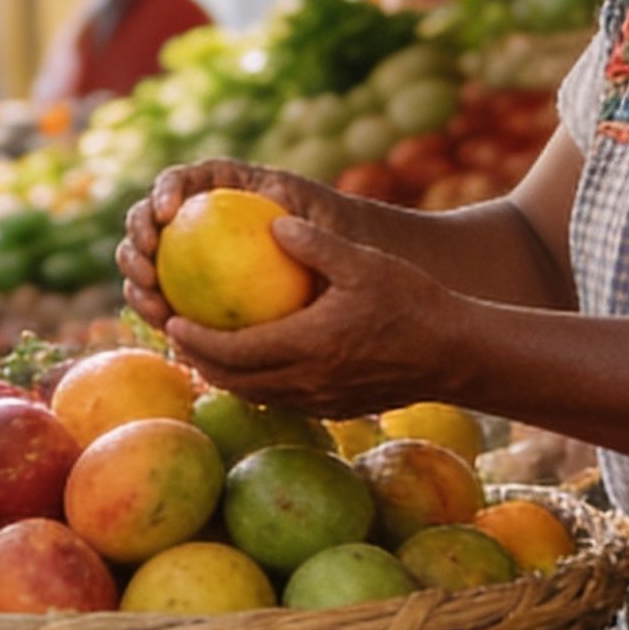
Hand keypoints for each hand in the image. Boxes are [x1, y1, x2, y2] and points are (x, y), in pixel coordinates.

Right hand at [115, 160, 351, 329]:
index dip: (165, 190)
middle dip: (137, 235)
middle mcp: (195, 216)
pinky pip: (163, 297)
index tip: (168, 213)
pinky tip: (167, 330)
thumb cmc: (330, 237)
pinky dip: (157, 310)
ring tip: (152, 301)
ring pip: (145, 259)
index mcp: (220, 186)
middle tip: (148, 259)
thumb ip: (305, 224)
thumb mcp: (326, 224)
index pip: (182, 181)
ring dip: (135, 278)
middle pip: (148, 217)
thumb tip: (280, 228)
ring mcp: (185, 252)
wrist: (333, 265)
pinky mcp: (185, 288)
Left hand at [155, 211, 462, 417]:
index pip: (234, 352)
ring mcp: (322, 400)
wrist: (457, 355)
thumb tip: (273, 222)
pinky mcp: (336, 407)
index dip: (196, 340)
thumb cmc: (414, 302)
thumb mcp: (366, 264)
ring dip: (225, 374)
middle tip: (176, 332)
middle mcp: (308, 381)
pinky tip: (252, 360)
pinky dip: (257, 382)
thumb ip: (317, 246)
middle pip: (235, 380)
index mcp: (309, 346)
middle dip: (199, 360)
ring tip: (204, 347)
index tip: (171, 319)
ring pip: (256, 393)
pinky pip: (282, 398)